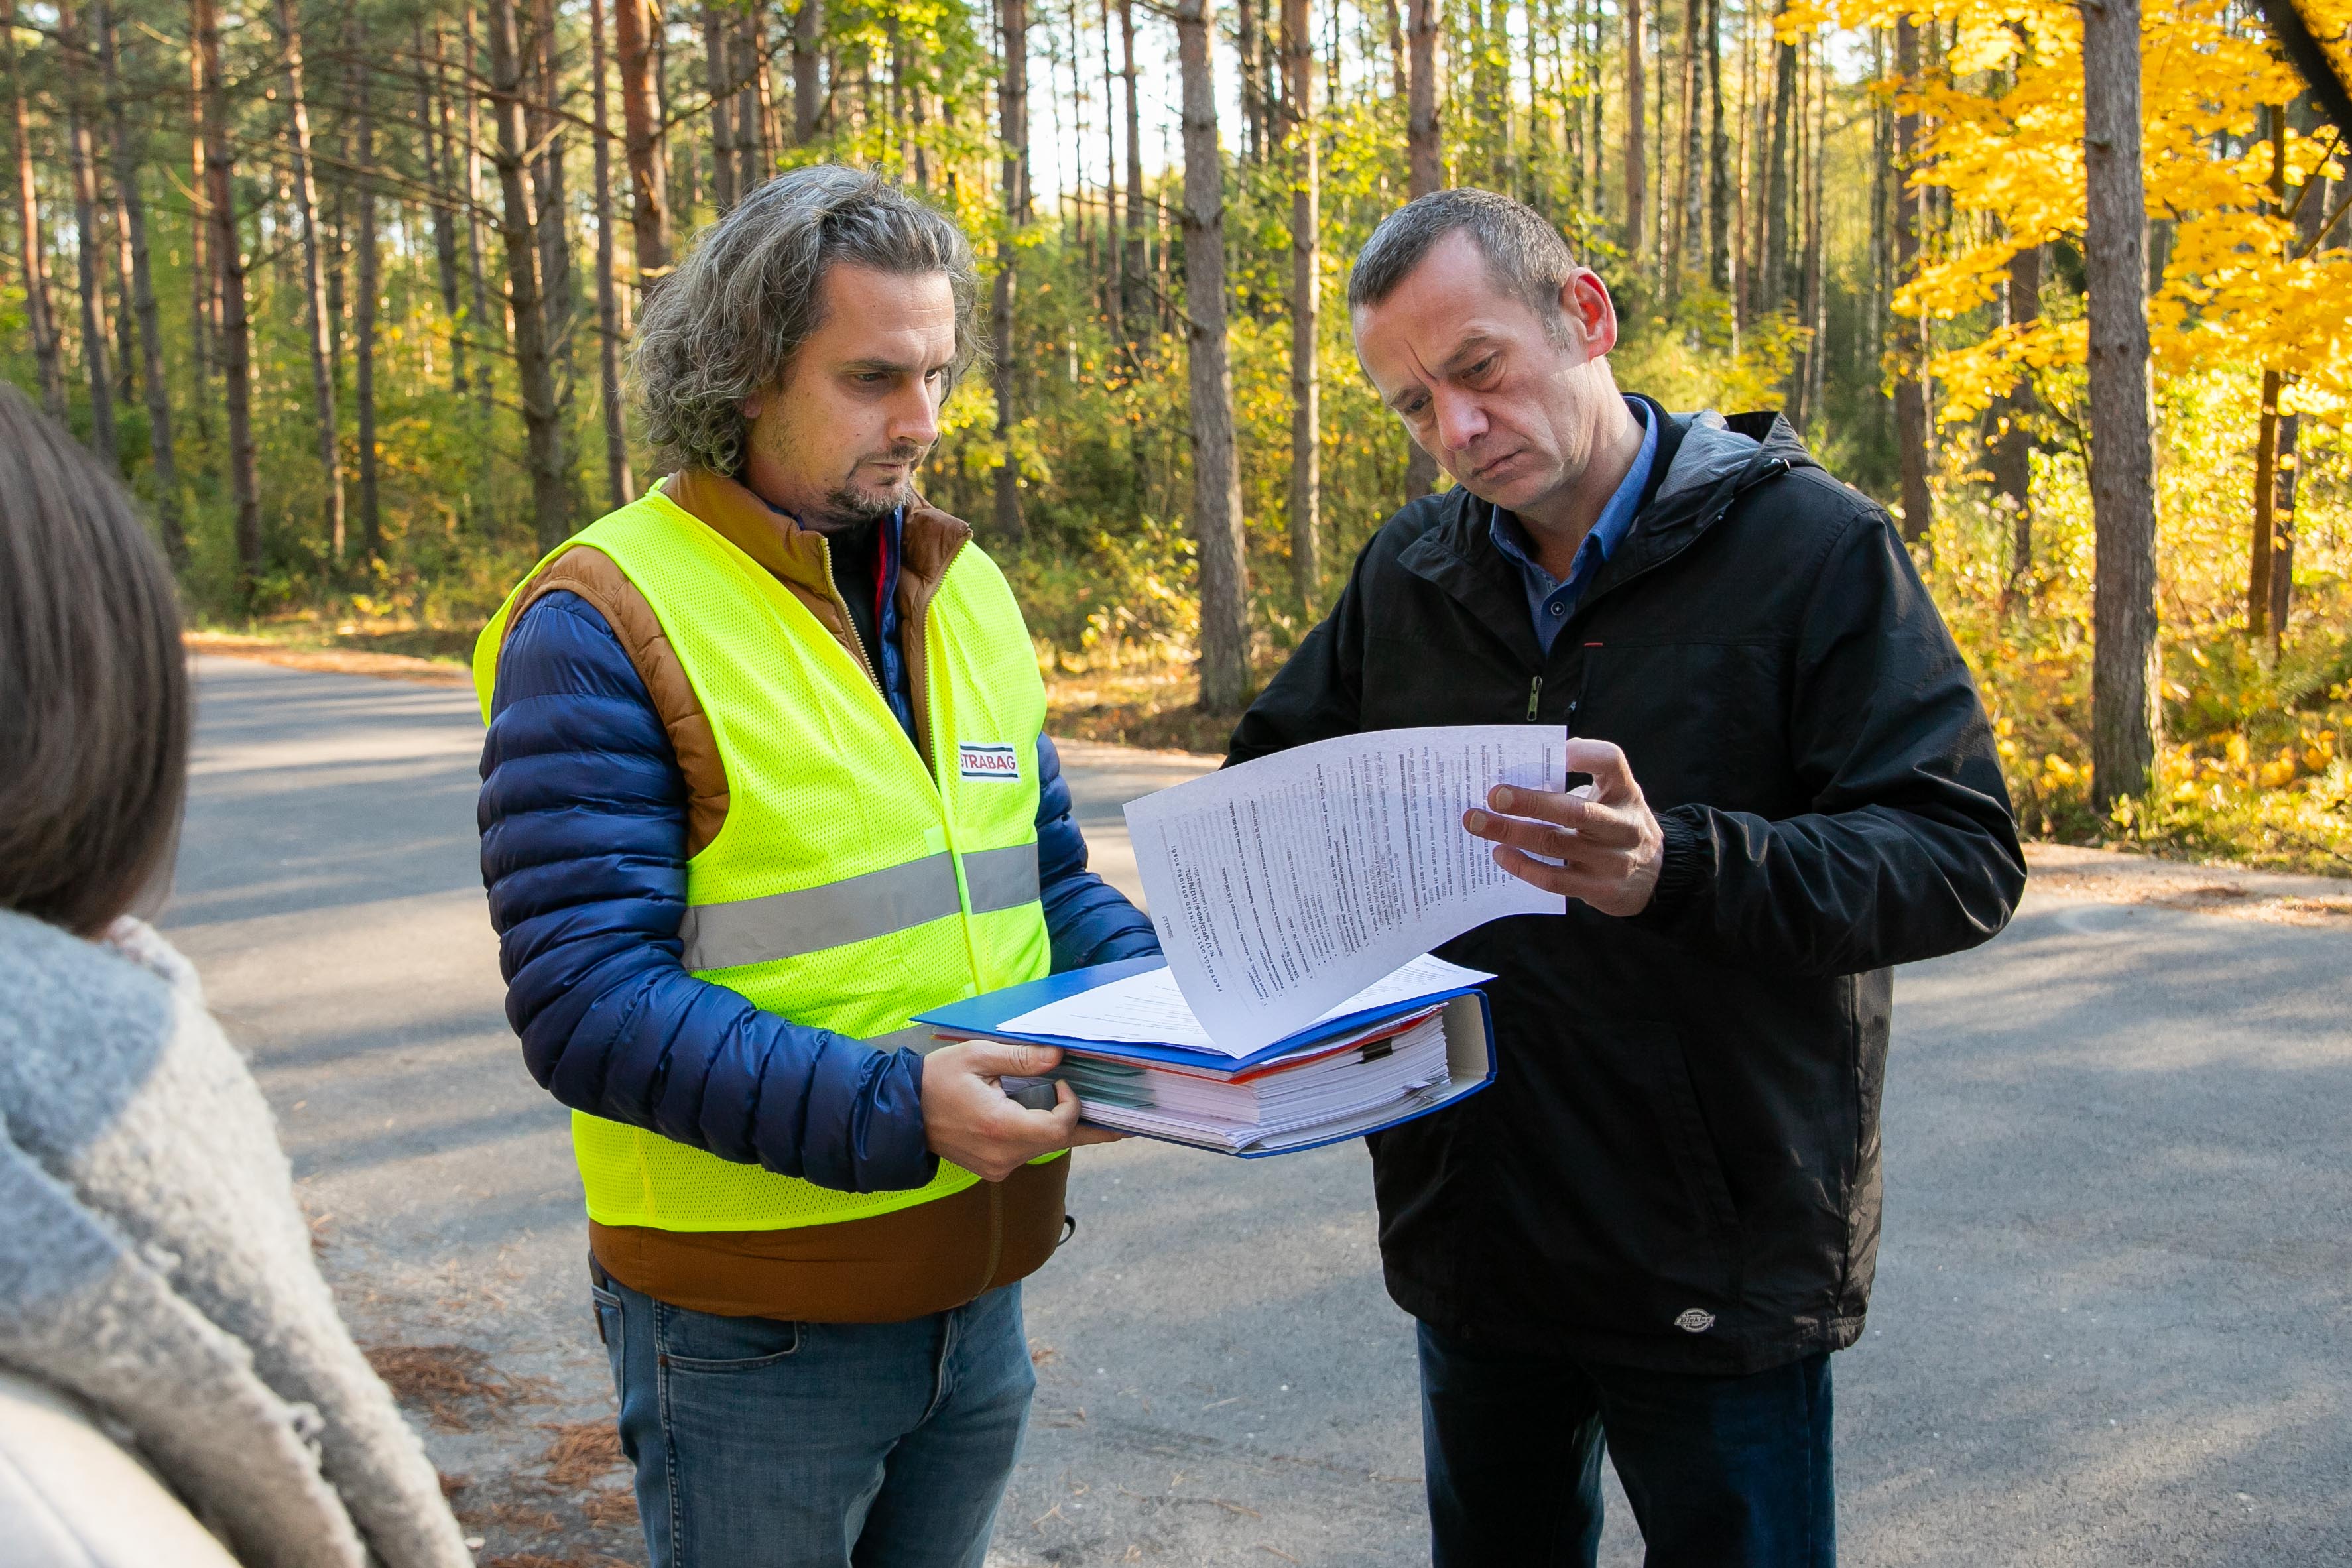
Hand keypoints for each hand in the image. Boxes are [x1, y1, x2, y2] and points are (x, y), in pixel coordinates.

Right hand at [919, 1039, 1122, 1181]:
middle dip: (1091, 1129)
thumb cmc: (936, 1080)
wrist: (902, 1113)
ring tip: (1086, 1108)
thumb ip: (1020, 1058)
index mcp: (1000, 1128)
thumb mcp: (977, 1056)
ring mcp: (997, 1166)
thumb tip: (1058, 1056)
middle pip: (1060, 1143)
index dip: (1072, 1106)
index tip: (1065, 1083)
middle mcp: (1002, 1156)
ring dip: (1063, 1127)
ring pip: (1045, 1148)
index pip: (1057, 1128)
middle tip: (1128, 1124)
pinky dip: (1043, 1133)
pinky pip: (1028, 1151)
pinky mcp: (993, 1168)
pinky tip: (1050, 1115)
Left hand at [1462, 738, 1664, 916]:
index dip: (1581, 752)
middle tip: (1493, 795)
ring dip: (1510, 832)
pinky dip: (1522, 865)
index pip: (1610, 760)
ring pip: (1554, 844)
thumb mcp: (1611, 798)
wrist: (1655, 877)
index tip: (1551, 750)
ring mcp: (1613, 860)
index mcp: (1625, 791)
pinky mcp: (1600, 889)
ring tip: (1477, 822)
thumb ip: (1575, 784)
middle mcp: (1624, 825)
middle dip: (1529, 802)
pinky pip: (1554, 878)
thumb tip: (1515, 773)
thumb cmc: (1616, 825)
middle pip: (1574, 810)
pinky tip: (1500, 852)